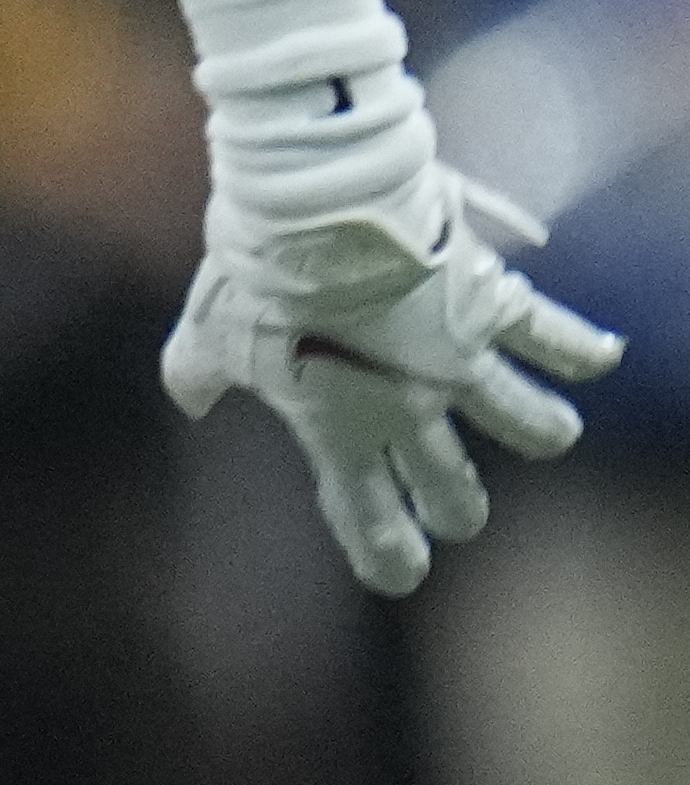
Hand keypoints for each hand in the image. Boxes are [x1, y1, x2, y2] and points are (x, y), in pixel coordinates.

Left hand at [163, 162, 621, 594]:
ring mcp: (459, 362)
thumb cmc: (255, 278)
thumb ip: (196, 369)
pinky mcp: (493, 309)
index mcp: (339, 426)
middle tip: (457, 508)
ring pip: (531, 427)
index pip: (367, 515)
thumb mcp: (210, 329)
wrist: (312, 214)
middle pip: (458, 493)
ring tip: (548, 428)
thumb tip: (187, 396)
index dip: (385, 551)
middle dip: (459, 507)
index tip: (401, 570)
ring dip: (540, 428)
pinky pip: (553, 337)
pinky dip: (580, 348)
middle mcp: (409, 408)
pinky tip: (597, 355)